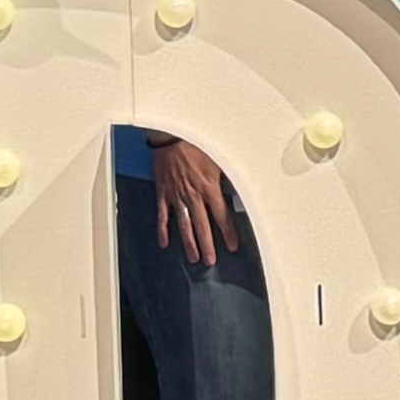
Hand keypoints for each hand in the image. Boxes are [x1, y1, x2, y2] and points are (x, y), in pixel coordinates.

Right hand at [151, 138, 238, 262]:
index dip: (228, 233)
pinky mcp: (163, 194)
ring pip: (184, 225)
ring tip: (193, 258)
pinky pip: (163, 216)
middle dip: (207, 245)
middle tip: (210, 261)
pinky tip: (165, 243)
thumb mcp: (218, 161)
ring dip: (189, 243)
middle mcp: (193, 196)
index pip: (221, 216)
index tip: (232, 247)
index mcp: (209, 189)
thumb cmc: (196, 146)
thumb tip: (237, 192)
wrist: (171, 138)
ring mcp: (177, 197)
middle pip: (202, 226)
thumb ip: (226, 179)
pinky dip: (163, 230)